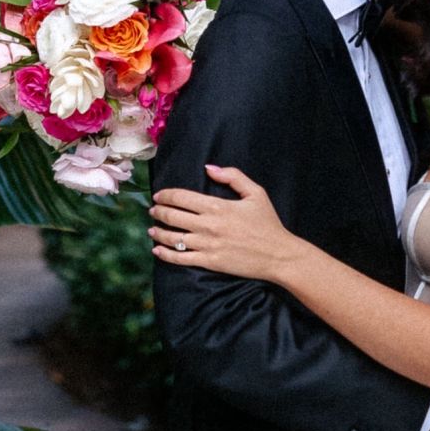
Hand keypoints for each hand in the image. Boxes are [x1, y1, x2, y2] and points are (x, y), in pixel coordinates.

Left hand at [151, 165, 289, 280]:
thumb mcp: (256, 192)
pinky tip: (157, 250)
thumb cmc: (268, 223)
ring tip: (152, 229)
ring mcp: (207, 245)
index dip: (166, 195)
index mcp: (217, 206)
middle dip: (158, 212)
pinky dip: (166, 254)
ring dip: (158, 232)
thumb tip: (209, 168)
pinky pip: (181, 258)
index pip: (182, 197)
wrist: (277, 254)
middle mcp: (208, 225)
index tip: (159, 195)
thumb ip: (232, 176)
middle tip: (153, 210)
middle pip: (173, 216)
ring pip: (173, 238)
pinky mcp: (209, 262)